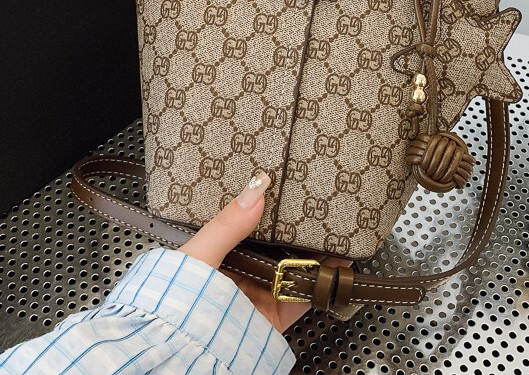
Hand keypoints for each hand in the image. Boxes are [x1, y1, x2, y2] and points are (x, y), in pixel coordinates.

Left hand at [178, 169, 351, 332]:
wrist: (185, 349)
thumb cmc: (180, 299)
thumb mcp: (201, 252)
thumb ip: (227, 224)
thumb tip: (254, 192)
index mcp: (218, 253)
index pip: (246, 225)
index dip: (266, 209)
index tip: (284, 191)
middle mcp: (240, 273)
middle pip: (274, 246)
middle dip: (295, 231)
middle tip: (314, 209)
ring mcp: (259, 295)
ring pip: (293, 268)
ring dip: (312, 253)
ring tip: (330, 231)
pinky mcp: (274, 317)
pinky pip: (303, 296)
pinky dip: (321, 281)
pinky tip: (335, 263)